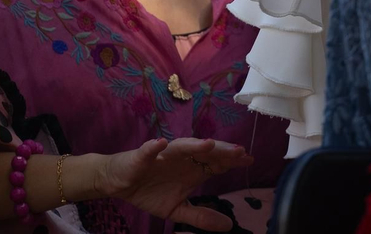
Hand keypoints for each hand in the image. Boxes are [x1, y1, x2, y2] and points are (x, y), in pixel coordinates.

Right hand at [97, 138, 252, 227]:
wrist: (120, 184)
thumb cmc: (151, 191)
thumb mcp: (177, 210)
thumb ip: (201, 216)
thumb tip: (228, 226)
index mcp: (191, 169)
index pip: (216, 162)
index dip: (232, 160)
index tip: (250, 160)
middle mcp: (182, 158)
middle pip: (204, 152)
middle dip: (221, 151)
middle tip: (239, 151)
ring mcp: (162, 155)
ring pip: (181, 147)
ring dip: (194, 145)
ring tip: (209, 145)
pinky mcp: (142, 157)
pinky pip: (148, 151)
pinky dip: (153, 147)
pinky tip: (161, 144)